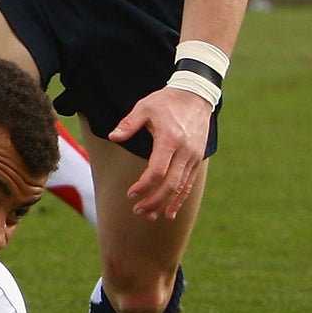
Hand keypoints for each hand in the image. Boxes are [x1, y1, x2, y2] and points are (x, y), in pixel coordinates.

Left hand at [107, 86, 212, 219]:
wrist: (196, 96)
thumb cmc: (166, 101)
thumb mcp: (144, 107)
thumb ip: (129, 123)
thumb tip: (113, 136)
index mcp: (170, 139)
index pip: (158, 170)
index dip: (144, 185)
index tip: (131, 194)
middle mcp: (185, 152)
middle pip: (171, 184)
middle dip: (154, 201)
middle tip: (138, 211)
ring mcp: (194, 157)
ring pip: (182, 188)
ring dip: (166, 204)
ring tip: (150, 216)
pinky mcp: (198, 160)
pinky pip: (189, 184)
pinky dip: (180, 199)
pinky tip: (170, 212)